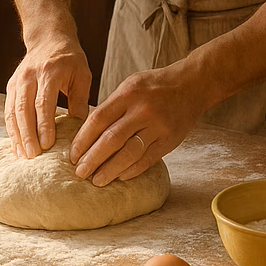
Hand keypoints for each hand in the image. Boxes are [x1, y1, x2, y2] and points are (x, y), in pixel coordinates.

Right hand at [5, 38, 91, 158]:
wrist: (48, 37)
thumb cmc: (70, 59)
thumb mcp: (82, 74)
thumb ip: (81, 101)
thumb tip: (81, 131)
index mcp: (50, 72)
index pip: (43, 102)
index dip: (44, 124)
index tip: (47, 144)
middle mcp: (30, 76)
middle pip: (24, 109)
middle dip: (27, 135)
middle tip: (32, 156)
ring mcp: (18, 80)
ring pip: (12, 111)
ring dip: (16, 135)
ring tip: (22, 155)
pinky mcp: (11, 86)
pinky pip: (8, 110)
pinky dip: (11, 129)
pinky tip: (16, 145)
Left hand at [67, 65, 206, 186]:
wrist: (192, 84)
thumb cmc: (154, 86)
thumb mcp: (130, 85)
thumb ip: (112, 106)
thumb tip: (87, 133)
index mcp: (128, 94)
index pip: (98, 119)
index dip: (83, 140)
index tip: (72, 155)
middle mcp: (142, 110)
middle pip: (111, 139)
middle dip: (92, 159)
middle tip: (80, 173)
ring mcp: (158, 126)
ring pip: (129, 153)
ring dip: (110, 170)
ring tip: (97, 180)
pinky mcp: (170, 140)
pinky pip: (148, 159)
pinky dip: (132, 170)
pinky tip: (120, 176)